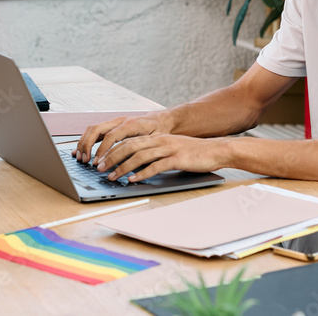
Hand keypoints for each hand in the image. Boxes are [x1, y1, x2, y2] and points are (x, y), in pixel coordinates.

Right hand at [71, 113, 170, 163]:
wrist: (161, 120)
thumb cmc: (159, 130)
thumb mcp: (154, 140)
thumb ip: (142, 148)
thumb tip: (132, 162)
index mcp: (130, 124)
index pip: (110, 136)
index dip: (102, 150)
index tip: (97, 162)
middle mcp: (119, 121)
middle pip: (97, 129)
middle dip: (87, 145)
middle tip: (84, 160)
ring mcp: (114, 122)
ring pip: (93, 128)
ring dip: (84, 142)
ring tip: (80, 157)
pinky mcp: (111, 126)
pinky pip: (95, 131)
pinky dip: (86, 140)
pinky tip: (81, 151)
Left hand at [93, 134, 229, 181]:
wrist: (216, 150)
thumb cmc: (195, 153)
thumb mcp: (172, 149)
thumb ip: (156, 154)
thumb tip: (137, 165)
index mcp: (158, 137)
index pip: (129, 141)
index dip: (113, 151)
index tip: (102, 160)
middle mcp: (161, 140)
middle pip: (130, 146)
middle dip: (112, 158)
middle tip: (100, 168)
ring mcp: (168, 149)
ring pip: (139, 156)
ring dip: (123, 167)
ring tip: (112, 176)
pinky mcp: (177, 158)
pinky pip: (155, 166)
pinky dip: (141, 173)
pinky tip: (133, 180)